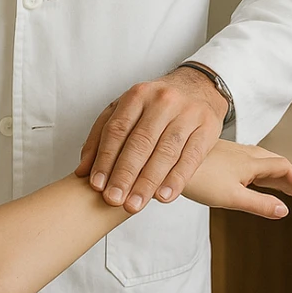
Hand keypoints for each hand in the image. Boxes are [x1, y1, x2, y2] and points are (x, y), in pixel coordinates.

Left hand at [74, 66, 228, 213]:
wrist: (199, 87)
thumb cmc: (155, 105)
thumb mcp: (126, 110)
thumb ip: (102, 136)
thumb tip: (83, 170)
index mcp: (137, 95)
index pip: (117, 129)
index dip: (105, 159)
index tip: (97, 186)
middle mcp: (163, 101)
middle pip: (141, 142)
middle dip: (125, 175)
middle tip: (114, 200)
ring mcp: (188, 113)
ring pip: (165, 152)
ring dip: (148, 182)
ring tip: (135, 205)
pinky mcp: (208, 128)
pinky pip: (191, 157)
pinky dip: (176, 179)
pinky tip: (163, 197)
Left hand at [181, 140, 291, 217]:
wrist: (165, 164)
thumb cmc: (198, 180)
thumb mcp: (232, 197)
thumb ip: (259, 204)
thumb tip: (285, 210)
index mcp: (249, 162)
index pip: (281, 165)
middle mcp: (240, 153)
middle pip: (271, 160)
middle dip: (286, 174)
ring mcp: (226, 152)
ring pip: (256, 158)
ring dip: (271, 170)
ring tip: (276, 183)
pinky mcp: (213, 153)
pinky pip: (242, 158)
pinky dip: (254, 167)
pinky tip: (244, 175)